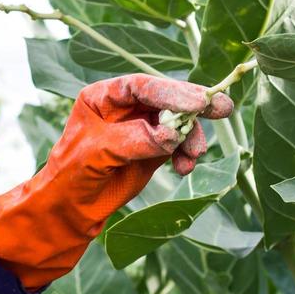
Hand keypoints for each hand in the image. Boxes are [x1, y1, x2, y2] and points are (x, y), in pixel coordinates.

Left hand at [0, 75, 233, 289]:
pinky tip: (185, 167)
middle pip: (165, 98)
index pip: (140, 86)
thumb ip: (133, 140)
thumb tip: (170, 134)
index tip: (196, 101)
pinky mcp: (154, 147)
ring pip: (177, 121)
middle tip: (222, 109)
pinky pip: (178, 144)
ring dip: (191, 136)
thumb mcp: (97, 153)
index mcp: (103, 96)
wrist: (72, 208)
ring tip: (193, 157)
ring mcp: (142, 126)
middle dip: (192, 106)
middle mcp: (125, 106)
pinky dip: (186, 153)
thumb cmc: (73, 174)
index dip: (170, 91)